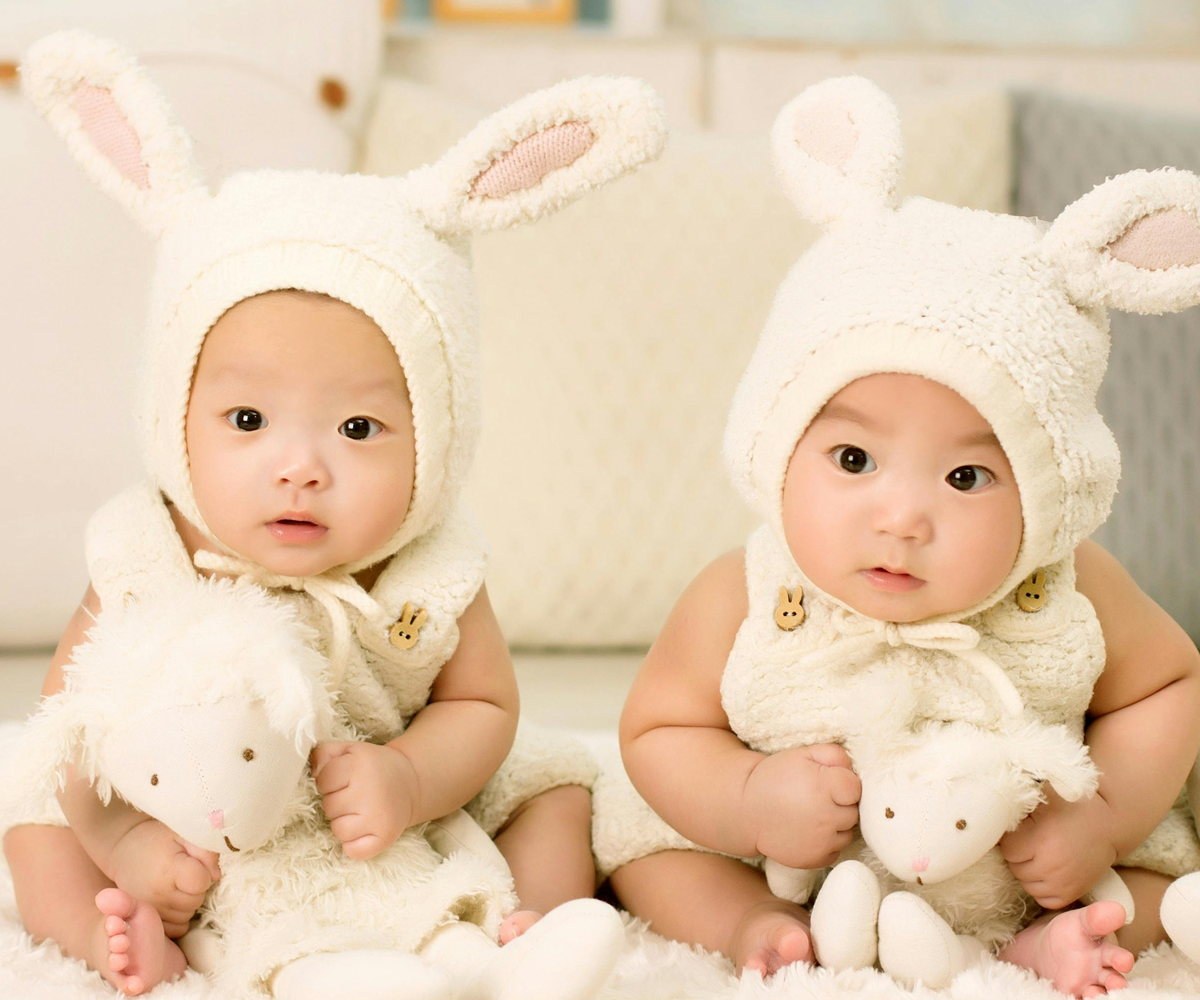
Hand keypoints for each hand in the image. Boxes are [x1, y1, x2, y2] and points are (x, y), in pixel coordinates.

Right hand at [103, 817, 220, 937]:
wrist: (125, 849)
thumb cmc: (159, 839)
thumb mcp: (184, 834)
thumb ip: (205, 851)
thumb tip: (215, 876)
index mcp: (168, 870)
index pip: (201, 882)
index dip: (204, 873)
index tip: (193, 864)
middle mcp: (156, 894)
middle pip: (195, 901)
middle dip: (196, 889)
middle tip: (184, 874)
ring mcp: (148, 911)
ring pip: (187, 916)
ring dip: (188, 903)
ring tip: (176, 884)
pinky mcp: (143, 921)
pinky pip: (175, 929)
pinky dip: (179, 917)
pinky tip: (172, 899)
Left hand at [311, 741, 419, 859]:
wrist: (412, 782)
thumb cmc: (373, 766)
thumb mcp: (350, 750)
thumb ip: (324, 753)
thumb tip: (312, 772)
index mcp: (361, 765)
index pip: (324, 780)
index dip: (329, 780)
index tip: (343, 779)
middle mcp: (370, 791)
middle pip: (329, 806)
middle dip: (336, 801)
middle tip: (354, 794)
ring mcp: (378, 817)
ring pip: (338, 830)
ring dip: (344, 822)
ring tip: (358, 811)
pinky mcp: (385, 837)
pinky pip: (352, 851)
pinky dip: (353, 845)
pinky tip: (362, 830)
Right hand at [742, 743, 860, 868]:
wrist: (746, 810)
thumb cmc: (775, 778)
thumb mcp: (801, 755)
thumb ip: (832, 754)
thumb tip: (851, 767)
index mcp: (823, 787)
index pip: (855, 788)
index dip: (843, 783)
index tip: (828, 782)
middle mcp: (825, 816)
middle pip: (853, 811)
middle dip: (840, 804)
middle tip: (819, 798)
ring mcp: (821, 841)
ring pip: (847, 833)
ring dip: (836, 824)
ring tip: (814, 815)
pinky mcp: (815, 860)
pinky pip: (836, 851)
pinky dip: (827, 842)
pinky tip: (810, 831)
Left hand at [1000, 787, 1118, 909]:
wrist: (1108, 823)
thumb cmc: (1071, 805)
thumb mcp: (1042, 798)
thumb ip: (1016, 803)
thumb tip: (990, 807)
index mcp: (1040, 840)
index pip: (1007, 850)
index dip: (1012, 839)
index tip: (1022, 830)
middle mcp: (1051, 866)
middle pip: (1015, 868)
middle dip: (1019, 855)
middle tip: (1031, 841)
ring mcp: (1063, 883)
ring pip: (1026, 885)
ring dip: (1027, 872)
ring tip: (1039, 854)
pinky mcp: (1073, 893)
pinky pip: (1043, 898)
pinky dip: (1040, 887)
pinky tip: (1046, 870)